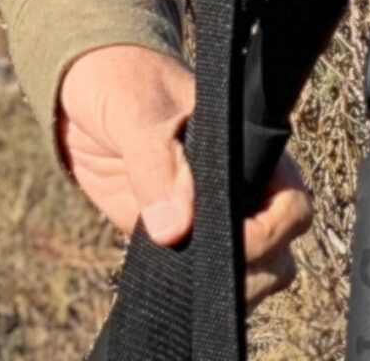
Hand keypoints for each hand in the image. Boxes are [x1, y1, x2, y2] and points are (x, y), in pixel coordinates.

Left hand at [57, 44, 309, 308]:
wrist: (78, 86)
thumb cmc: (120, 80)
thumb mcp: (134, 110)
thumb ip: (155, 162)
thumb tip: (174, 229)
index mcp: (249, 149)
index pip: (290, 207)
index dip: (270, 233)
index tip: (229, 242)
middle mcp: (241, 190)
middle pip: (278, 255)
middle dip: (249, 272)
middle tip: (200, 266)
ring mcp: (211, 219)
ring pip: (248, 277)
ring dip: (221, 287)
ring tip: (181, 273)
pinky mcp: (177, 239)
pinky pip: (200, 279)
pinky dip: (189, 289)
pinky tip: (165, 280)